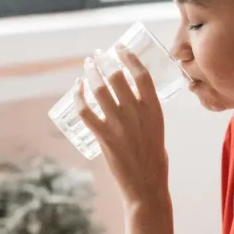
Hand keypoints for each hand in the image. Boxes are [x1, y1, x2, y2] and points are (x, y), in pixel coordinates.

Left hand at [74, 46, 170, 209]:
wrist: (146, 186)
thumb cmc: (155, 160)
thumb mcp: (158, 130)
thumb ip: (146, 113)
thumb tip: (133, 98)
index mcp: (154, 110)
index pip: (141, 75)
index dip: (129, 57)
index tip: (120, 48)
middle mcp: (137, 113)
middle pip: (117, 77)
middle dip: (105, 61)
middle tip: (98, 55)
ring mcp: (119, 124)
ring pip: (99, 89)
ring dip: (90, 73)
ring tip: (87, 65)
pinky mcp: (104, 136)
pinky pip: (86, 111)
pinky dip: (78, 96)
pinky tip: (76, 89)